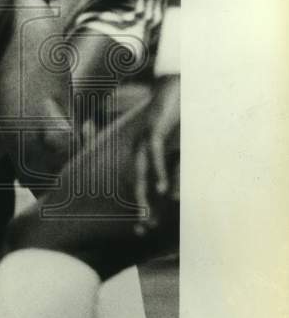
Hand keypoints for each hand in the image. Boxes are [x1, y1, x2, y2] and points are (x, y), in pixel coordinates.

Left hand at [133, 76, 179, 228]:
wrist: (176, 87)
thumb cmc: (179, 117)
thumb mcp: (180, 146)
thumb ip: (177, 167)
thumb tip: (175, 192)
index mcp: (145, 154)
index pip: (143, 184)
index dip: (145, 205)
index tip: (145, 229)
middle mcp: (140, 149)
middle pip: (138, 182)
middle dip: (141, 206)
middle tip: (143, 229)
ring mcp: (145, 140)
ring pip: (142, 171)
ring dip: (144, 194)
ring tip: (147, 216)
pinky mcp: (154, 130)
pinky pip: (154, 155)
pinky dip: (157, 172)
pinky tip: (161, 189)